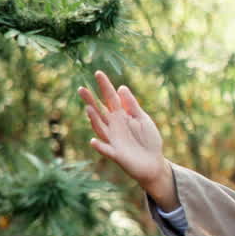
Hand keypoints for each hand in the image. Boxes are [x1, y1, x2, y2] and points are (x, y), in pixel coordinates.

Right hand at [80, 71, 174, 205]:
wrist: (154, 162)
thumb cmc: (148, 139)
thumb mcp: (143, 119)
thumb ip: (132, 106)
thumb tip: (122, 87)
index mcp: (121, 115)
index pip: (111, 98)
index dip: (105, 86)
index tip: (97, 73)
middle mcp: (113, 126)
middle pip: (100, 111)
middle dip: (91, 100)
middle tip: (81, 88)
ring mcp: (113, 139)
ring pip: (100, 128)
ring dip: (94, 120)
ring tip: (89, 109)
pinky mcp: (115, 154)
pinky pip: (105, 149)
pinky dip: (99, 146)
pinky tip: (93, 141)